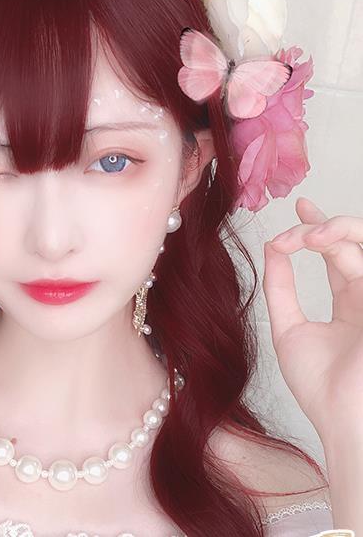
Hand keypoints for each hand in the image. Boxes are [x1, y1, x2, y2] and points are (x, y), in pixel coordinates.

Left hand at [262, 196, 362, 444]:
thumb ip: (282, 288)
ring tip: (306, 236)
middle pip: (354, 244)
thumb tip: (271, 249)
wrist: (345, 421)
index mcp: (351, 306)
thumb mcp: (290, 329)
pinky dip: (346, 248)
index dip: (321, 228)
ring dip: (336, 232)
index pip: (338, 256)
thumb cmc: (321, 386)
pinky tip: (320, 243)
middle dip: (325, 226)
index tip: (300, 205)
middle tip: (297, 224)